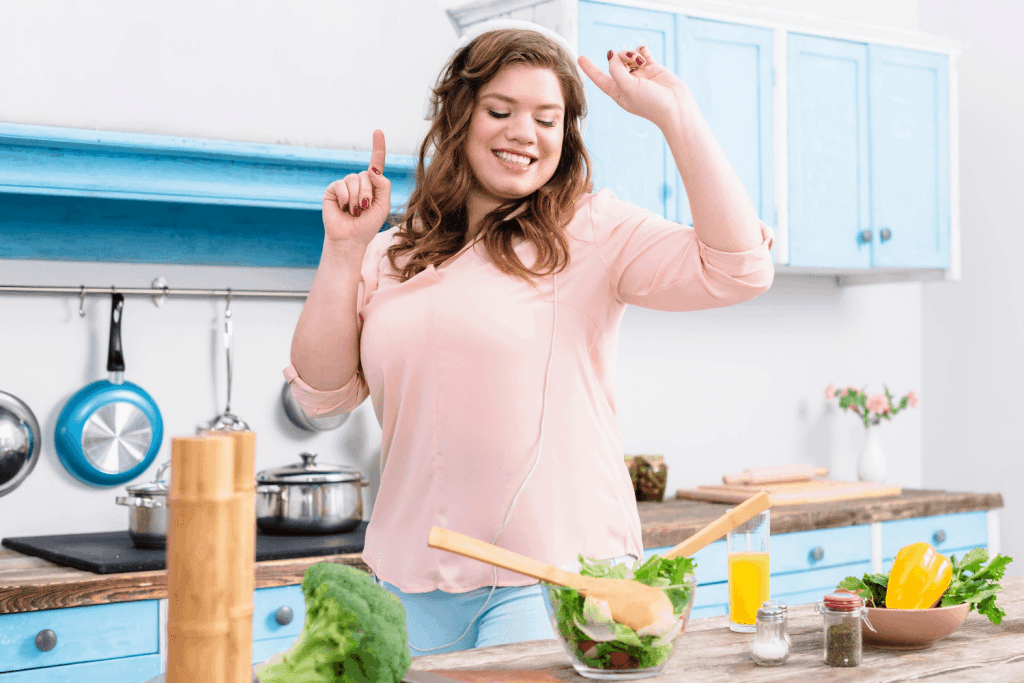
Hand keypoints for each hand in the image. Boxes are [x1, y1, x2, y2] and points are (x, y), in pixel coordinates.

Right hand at [322, 129, 391, 245]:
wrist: (350, 239)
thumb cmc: (367, 225)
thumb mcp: (383, 206)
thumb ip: (383, 186)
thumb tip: (372, 170)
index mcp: (372, 185)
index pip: (376, 163)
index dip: (378, 147)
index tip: (378, 131)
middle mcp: (358, 182)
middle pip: (367, 175)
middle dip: (368, 194)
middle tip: (364, 210)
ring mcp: (345, 185)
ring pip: (354, 180)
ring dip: (357, 198)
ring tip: (354, 212)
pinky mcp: (333, 189)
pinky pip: (341, 185)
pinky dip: (346, 198)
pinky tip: (344, 209)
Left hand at [577, 46, 691, 130]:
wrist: (675, 107)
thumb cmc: (650, 103)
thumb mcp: (627, 88)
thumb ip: (616, 70)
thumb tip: (612, 55)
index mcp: (617, 92)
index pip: (600, 79)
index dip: (590, 68)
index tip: (580, 58)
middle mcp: (627, 83)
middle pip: (615, 62)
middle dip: (619, 56)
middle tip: (627, 57)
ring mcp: (640, 75)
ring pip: (629, 56)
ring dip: (631, 53)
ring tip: (639, 59)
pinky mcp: (653, 69)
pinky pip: (643, 53)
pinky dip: (641, 50)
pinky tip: (643, 52)